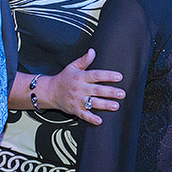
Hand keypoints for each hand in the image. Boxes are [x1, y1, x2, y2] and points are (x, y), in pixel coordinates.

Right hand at [10, 49, 124, 124]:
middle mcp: (80, 88)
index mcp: (81, 77)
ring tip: (116, 106)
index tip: (119, 77)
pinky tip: (99, 120)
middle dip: (110, 92)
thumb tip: (92, 51)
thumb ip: (84, 60)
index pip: (96, 75)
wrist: (50, 92)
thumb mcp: (73, 66)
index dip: (108, 76)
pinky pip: (84, 115)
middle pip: (97, 90)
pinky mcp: (75, 109)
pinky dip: (91, 118)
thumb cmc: (64, 78)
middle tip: (121, 93)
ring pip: (92, 102)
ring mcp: (77, 100)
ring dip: (105, 105)